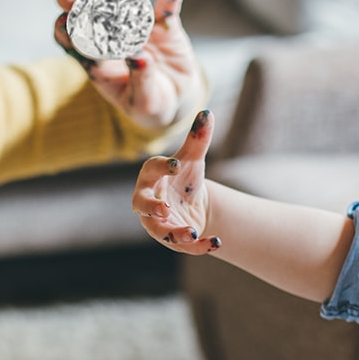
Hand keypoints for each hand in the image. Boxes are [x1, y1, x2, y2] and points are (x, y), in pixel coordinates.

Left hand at [53, 0, 205, 132]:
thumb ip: (140, 81)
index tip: (66, 20)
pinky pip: (167, 2)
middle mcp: (108, 36)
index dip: (65, 28)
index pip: (70, 39)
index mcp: (94, 60)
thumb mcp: (145, 103)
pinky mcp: (162, 23)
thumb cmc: (150, 104)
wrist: (175, 98)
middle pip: (79, 7)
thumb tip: (138, 58)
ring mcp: (134, 25)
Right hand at [133, 110, 219, 253]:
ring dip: (175, 233)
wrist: (191, 203)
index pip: (150, 170)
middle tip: (165, 209)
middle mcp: (147, 201)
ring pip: (160, 231)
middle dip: (152, 208)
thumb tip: (207, 113)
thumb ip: (197, 138)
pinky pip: (182, 245)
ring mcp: (156, 222)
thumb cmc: (184, 176)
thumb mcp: (193, 158)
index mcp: (150, 177)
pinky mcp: (170, 239)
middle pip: (142, 205)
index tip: (176, 164)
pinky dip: (198, 246)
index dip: (161, 167)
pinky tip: (217, 241)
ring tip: (193, 232)